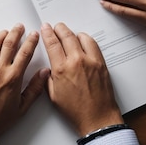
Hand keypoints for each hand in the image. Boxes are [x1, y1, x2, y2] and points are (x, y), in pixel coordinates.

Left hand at [0, 24, 45, 141]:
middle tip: (19, 27)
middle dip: (16, 32)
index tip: (34, 34)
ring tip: (4, 32)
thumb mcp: (21, 108)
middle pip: (9, 44)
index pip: (25, 53)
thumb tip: (45, 73)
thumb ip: (35, 89)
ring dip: (0, 35)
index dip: (31, 41)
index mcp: (13, 78)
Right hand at [41, 22, 122, 136]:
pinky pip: (93, 44)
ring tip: (68, 33)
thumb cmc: (76, 110)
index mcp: (61, 69)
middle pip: (66, 36)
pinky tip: (82, 40)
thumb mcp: (53, 95)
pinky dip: (86, 39)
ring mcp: (90, 61)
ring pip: (80, 37)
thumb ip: (49, 78)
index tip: (45, 28)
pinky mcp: (101, 63)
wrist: (97, 118)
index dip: (47, 33)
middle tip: (55, 27)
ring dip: (72, 33)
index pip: (52, 43)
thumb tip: (48, 68)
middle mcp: (76, 61)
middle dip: (59, 28)